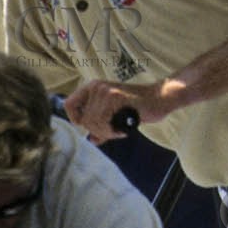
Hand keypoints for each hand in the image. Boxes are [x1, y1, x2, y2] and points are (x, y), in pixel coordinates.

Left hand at [64, 80, 182, 142]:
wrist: (158, 99)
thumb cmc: (136, 107)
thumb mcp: (114, 115)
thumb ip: (101, 126)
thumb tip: (91, 140)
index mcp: (92, 87)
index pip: (68, 104)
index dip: (76, 120)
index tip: (89, 127)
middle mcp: (96, 87)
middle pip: (84, 120)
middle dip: (98, 131)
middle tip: (113, 131)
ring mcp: (105, 91)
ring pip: (94, 123)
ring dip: (107, 132)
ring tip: (119, 129)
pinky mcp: (115, 97)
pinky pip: (104, 122)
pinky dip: (114, 131)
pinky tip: (123, 128)